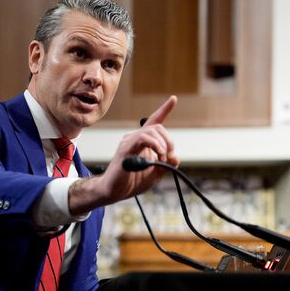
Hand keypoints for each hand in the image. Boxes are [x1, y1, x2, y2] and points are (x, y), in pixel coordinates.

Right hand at [69, 96, 178, 215]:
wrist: (114, 191)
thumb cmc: (131, 182)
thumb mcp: (154, 175)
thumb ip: (166, 166)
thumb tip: (175, 157)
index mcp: (142, 142)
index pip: (154, 122)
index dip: (164, 110)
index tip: (173, 99)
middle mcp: (134, 138)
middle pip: (157, 127)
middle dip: (168, 141)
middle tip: (168, 157)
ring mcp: (128, 142)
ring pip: (151, 131)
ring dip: (163, 144)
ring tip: (163, 159)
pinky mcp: (125, 149)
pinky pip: (142, 138)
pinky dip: (155, 145)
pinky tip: (159, 155)